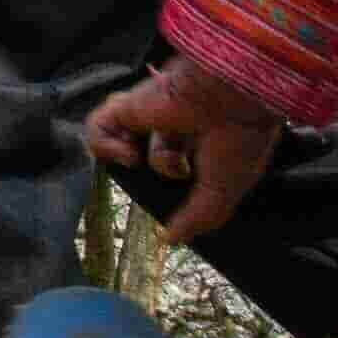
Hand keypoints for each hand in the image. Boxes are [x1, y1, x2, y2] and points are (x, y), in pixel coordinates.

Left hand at [89, 55, 281, 241]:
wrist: (231, 98)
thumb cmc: (237, 141)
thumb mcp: (221, 192)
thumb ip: (197, 218)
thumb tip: (171, 240)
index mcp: (207, 142)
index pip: (181, 164)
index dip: (175, 182)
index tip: (178, 202)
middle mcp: (179, 126)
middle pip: (151, 152)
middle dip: (153, 170)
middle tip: (161, 179)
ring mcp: (153, 114)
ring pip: (126, 141)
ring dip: (131, 159)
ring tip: (144, 160)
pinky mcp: (130, 105)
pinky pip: (100, 126)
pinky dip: (104, 145)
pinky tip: (129, 156)